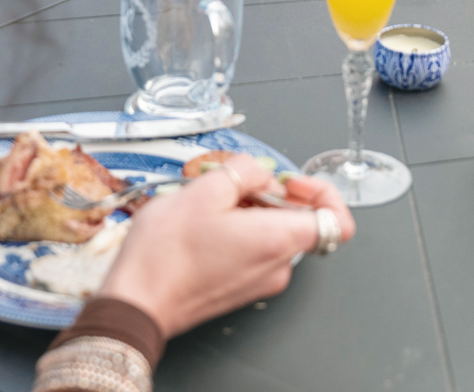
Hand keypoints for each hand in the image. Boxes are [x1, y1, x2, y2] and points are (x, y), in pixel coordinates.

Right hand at [97, 154, 355, 337]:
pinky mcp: (240, 288)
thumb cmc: (165, 256)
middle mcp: (277, 267)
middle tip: (235, 184)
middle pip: (298, 220)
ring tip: (210, 203)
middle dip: (270, 195)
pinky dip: (237, 232)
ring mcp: (259, 282)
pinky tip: (204, 224)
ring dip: (249, 211)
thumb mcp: (204, 189)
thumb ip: (245, 169)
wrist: (135, 302)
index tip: (292, 180)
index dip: (322, 192)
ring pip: (271, 234)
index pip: (338, 220)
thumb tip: (261, 170)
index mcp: (278, 240)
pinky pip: (253, 252)